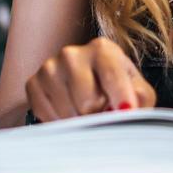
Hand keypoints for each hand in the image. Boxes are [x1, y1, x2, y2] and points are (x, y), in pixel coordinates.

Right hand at [24, 37, 157, 121]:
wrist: (85, 86)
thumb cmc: (115, 89)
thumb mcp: (137, 91)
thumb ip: (140, 98)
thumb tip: (127, 110)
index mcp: (102, 49)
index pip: (112, 76)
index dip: (121, 98)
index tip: (126, 112)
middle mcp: (72, 53)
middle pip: (88, 102)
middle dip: (99, 115)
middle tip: (103, 112)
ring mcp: (49, 68)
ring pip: (67, 113)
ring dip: (80, 121)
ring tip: (86, 112)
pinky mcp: (33, 84)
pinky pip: (48, 117)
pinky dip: (61, 123)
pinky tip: (69, 113)